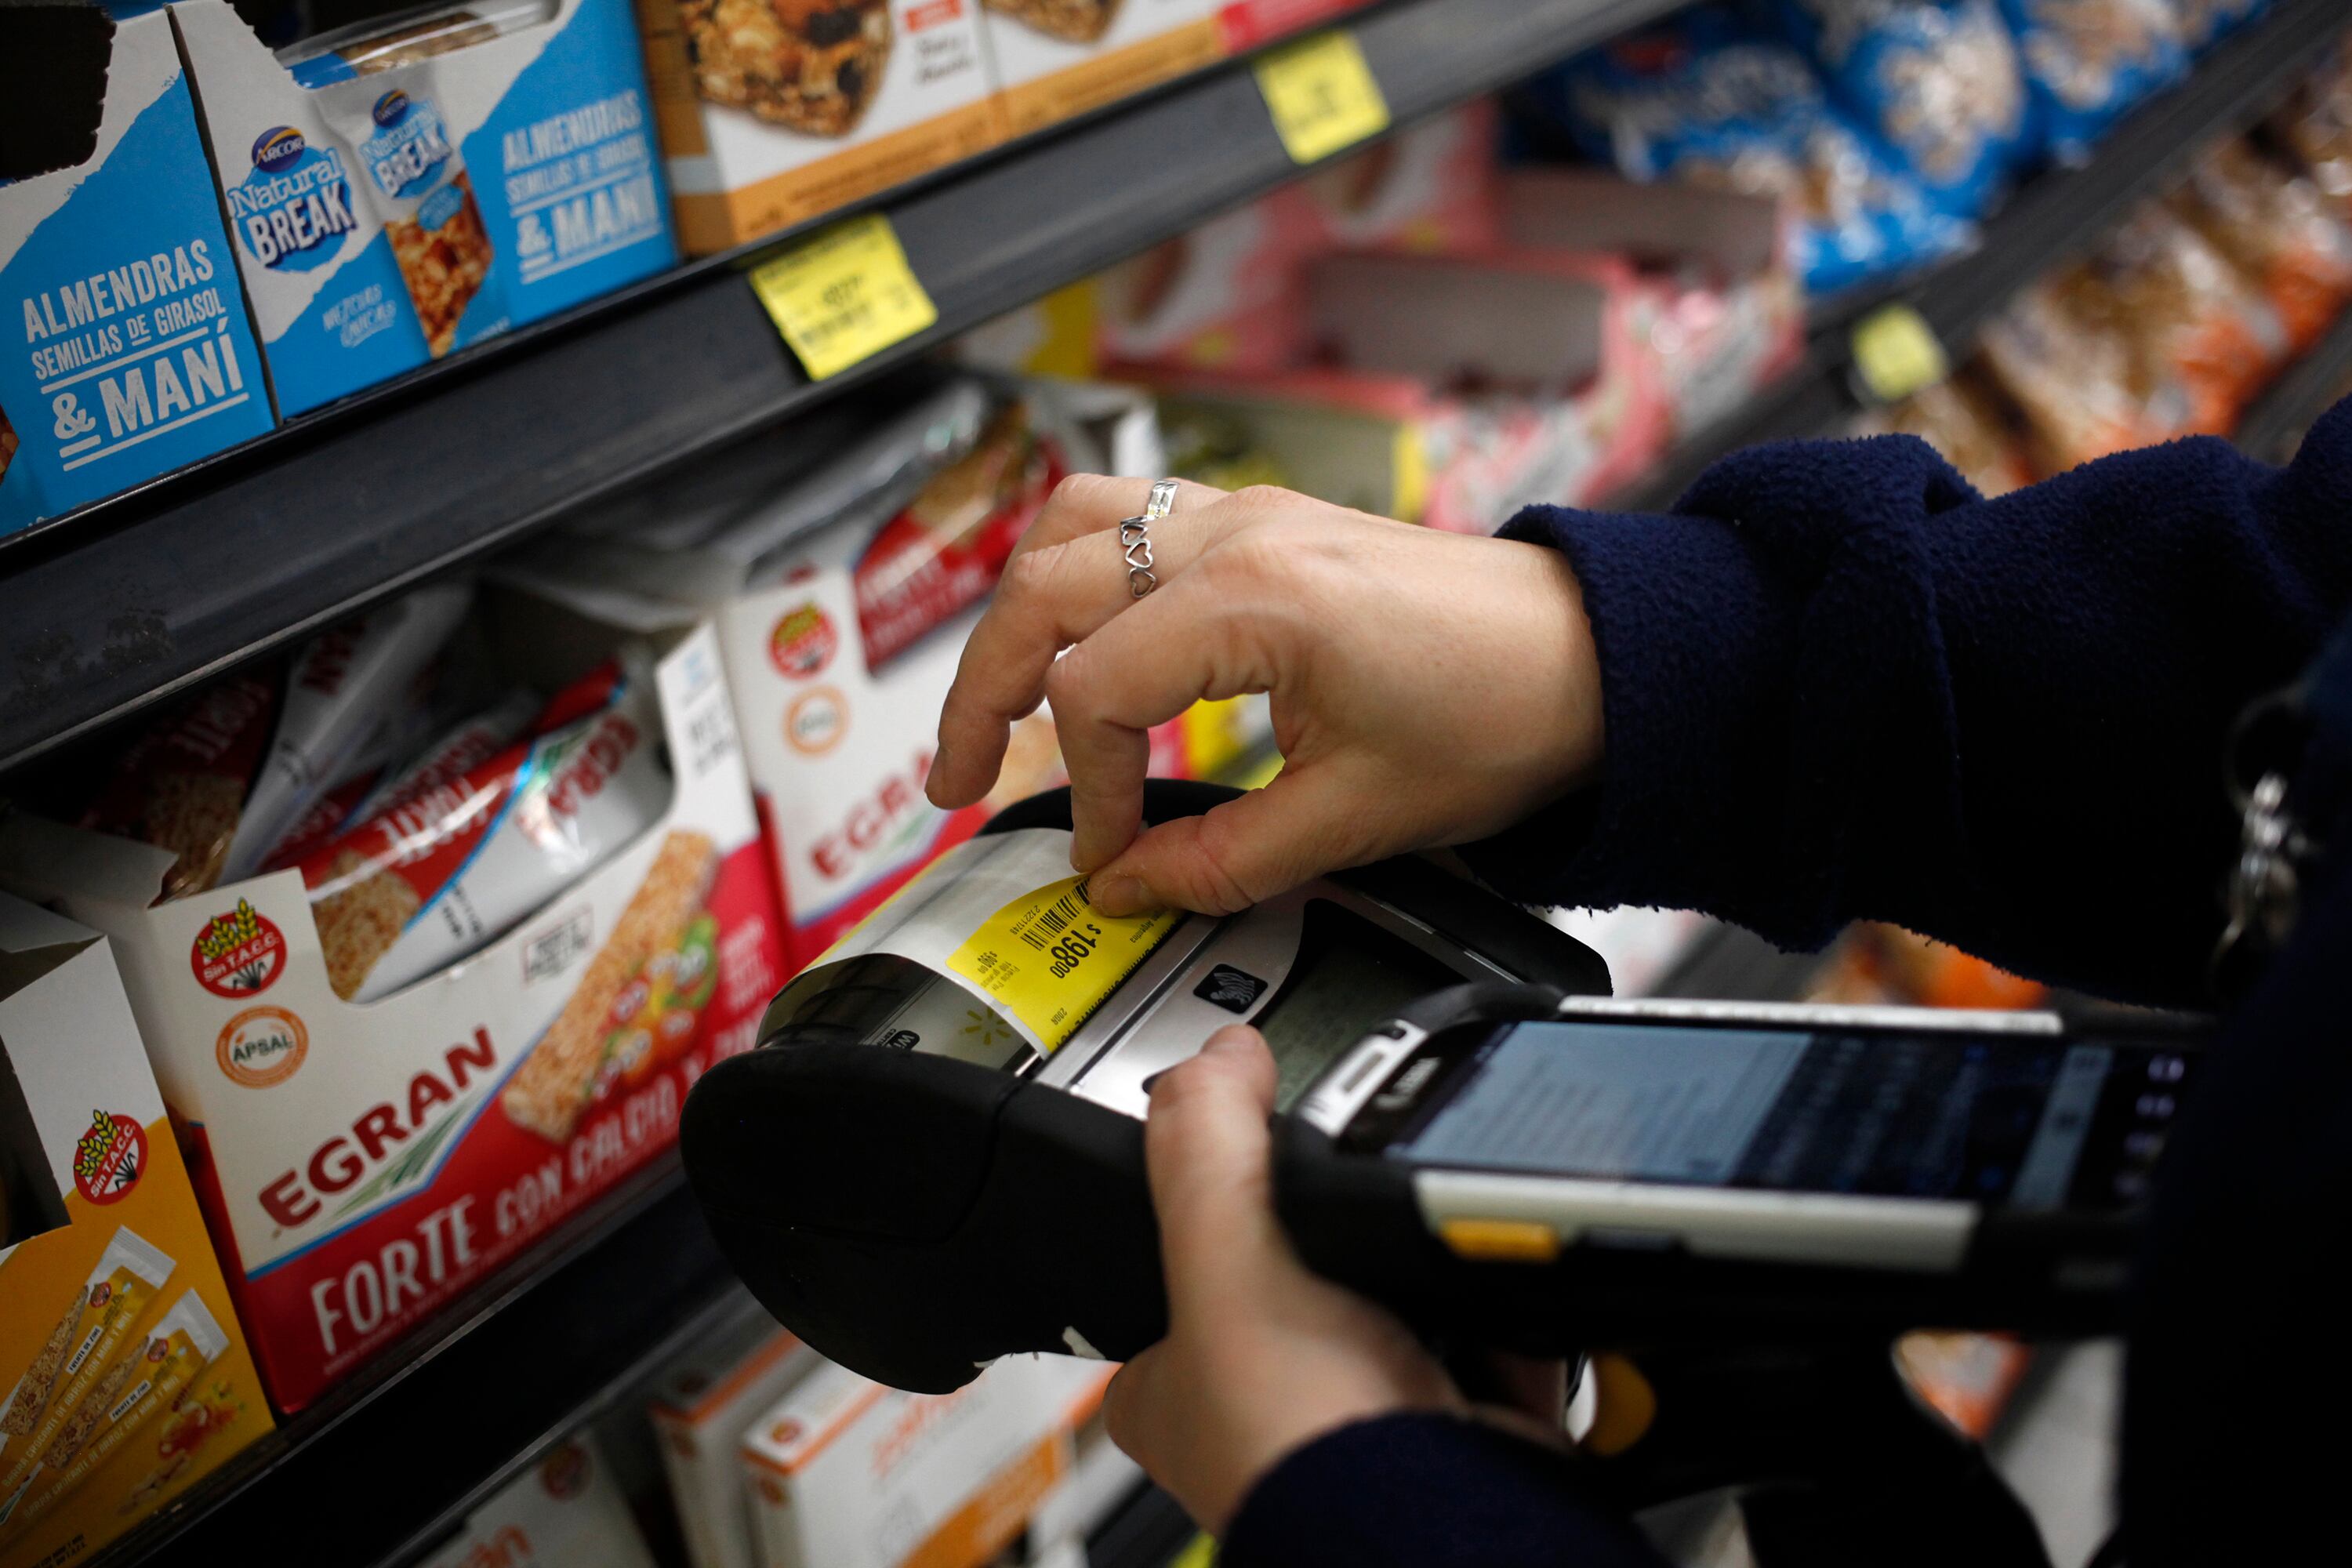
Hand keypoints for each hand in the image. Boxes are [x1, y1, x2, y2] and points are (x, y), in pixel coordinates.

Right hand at [927, 478, 1602, 915]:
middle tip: (954, 781)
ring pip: (1071, 527)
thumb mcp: (1356, 818)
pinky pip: (1128, 518)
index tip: (1112, 859)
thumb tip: (1130, 887)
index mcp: (1253, 600)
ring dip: (1016, 615)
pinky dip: (1078, 577)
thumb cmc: (1506, 711)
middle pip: (1043, 590)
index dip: (1086, 795)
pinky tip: (1077, 642)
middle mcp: (1236, 534)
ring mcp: (1248, 512)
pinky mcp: (1267, 520)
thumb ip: (1222, 861)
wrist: (1596, 654)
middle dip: (981, 692)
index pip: (1094, 695)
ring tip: (987, 702)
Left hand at [1103, 1026, 1568, 1531]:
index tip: (1262, 1165)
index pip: (1176, 1267)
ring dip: (1442, 1259)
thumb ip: (1209, 1142)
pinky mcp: (1470, 1421)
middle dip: (1359, 1233)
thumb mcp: (1226, 1254)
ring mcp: (1375, 1416)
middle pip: (1316, 1269)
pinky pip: (1499, 1330)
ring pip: (1413, 1292)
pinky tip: (1506, 1287)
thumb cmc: (1300, 1444)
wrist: (1440, 1525)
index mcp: (1180, 1386)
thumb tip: (1218, 1054)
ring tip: (1448, 1233)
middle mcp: (1272, 1409)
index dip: (1217, 1210)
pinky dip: (1513, 1308)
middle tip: (1378, 1205)